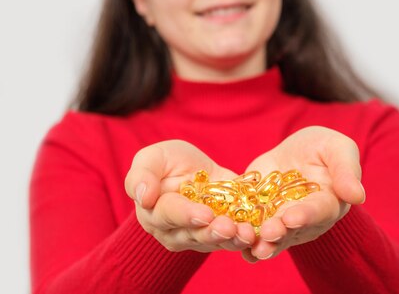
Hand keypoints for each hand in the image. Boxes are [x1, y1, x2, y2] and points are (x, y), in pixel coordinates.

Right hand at [124, 140, 256, 252]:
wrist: (196, 170)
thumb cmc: (168, 163)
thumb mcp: (152, 158)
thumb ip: (141, 174)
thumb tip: (141, 196)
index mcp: (155, 213)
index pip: (169, 215)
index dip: (186, 215)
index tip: (203, 213)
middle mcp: (175, 232)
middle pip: (194, 235)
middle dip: (213, 231)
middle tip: (228, 227)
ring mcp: (199, 238)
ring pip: (216, 241)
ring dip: (233, 239)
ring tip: (246, 233)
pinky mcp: (222, 237)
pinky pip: (234, 240)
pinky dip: (246, 237)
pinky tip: (257, 233)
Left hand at [241, 126, 364, 261]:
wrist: (298, 151)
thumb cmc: (324, 149)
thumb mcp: (338, 149)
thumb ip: (346, 171)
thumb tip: (358, 196)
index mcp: (328, 203)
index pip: (318, 211)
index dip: (306, 215)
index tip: (293, 217)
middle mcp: (304, 220)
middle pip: (292, 230)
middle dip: (279, 232)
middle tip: (267, 233)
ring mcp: (280, 221)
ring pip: (270, 237)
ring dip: (259, 242)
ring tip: (249, 245)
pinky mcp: (258, 216)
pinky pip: (249, 229)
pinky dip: (239, 236)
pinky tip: (227, 239)